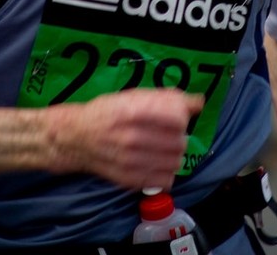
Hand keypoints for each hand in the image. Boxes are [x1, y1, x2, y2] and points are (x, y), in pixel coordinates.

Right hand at [46, 87, 203, 189]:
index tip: (175, 115)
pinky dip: (166, 171)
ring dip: (174, 154)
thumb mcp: (131, 96)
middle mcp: (132, 137)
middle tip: (167, 132)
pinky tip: (155, 161)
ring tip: (161, 147)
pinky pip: (166, 180)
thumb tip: (198, 102)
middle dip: (178, 135)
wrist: (78, 138)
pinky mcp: (131, 180)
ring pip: (175, 162)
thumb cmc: (106, 112)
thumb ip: (165, 98)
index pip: (177, 118)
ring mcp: (131, 161)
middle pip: (180, 142)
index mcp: (132, 111)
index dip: (181, 116)